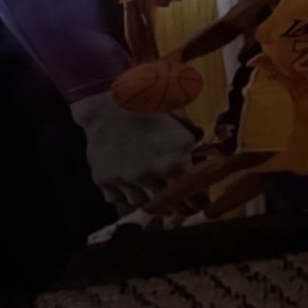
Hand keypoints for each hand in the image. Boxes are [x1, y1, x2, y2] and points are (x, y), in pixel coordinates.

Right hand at [69, 89, 194, 209]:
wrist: (110, 100)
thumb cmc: (150, 104)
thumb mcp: (180, 121)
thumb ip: (191, 141)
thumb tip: (203, 154)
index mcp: (173, 163)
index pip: (191, 197)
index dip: (197, 202)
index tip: (199, 202)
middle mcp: (149, 178)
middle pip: (168, 206)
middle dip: (177, 207)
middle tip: (181, 205)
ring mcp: (125, 182)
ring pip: (142, 205)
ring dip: (151, 202)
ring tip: (156, 197)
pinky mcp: (104, 181)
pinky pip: (119, 200)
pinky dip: (126, 196)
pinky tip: (132, 188)